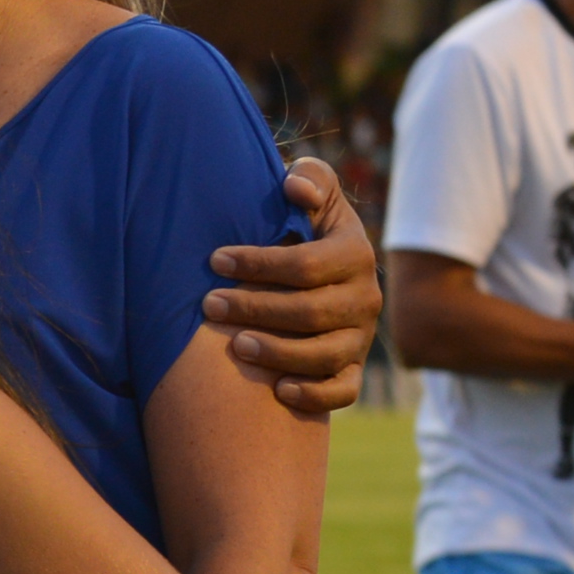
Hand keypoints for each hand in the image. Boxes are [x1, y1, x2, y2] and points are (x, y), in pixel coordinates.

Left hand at [204, 159, 379, 416]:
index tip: (214, 260)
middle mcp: (365, 298)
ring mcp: (360, 337)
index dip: (259, 264)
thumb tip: (295, 190)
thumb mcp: (312, 192)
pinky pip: (343, 391)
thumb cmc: (302, 224)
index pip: (307, 264)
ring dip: (278, 352)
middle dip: (256, 308)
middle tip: (209, 304)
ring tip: (235, 345)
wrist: (318, 270)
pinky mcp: (352, 369)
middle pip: (311, 311)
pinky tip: (279, 391)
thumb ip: (310, 178)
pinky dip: (314, 395)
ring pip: (324, 354)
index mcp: (355, 254)